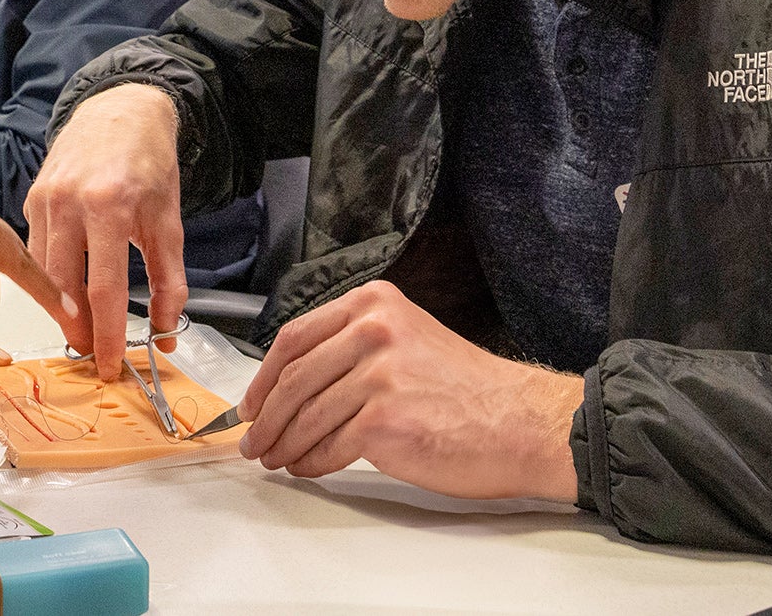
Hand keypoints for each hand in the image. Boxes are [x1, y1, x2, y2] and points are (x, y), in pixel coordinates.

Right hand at [22, 84, 181, 376]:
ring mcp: (45, 199)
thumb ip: (169, 278)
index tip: (109, 364)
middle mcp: (69, 203)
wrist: (119, 111)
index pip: (104, 289)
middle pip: (63, 286)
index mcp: (109, 208)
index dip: (106, 334)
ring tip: (79, 330)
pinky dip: (50, 277)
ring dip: (59, 307)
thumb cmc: (148, 164)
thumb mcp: (169, 221)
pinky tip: (65, 291)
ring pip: (43, 272)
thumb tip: (166, 329)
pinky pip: (35, 250)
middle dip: (75, 329)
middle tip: (90, 354)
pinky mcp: (31, 198)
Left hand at [239, 281, 581, 501]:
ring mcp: (378, 374)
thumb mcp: (408, 341)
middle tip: (253, 440)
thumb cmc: (469, 391)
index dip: (263, 377)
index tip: (251, 402)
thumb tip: (294, 384)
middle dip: (265, 416)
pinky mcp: (383, 420)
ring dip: (283, 443)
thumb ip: (355, 348)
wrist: (520, 423)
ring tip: (276, 458)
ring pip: (306, 414)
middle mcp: (374, 330)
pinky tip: (308, 467)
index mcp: (375, 304)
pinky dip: (311, 462)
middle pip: (294, 378)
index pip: (295, 338)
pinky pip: (328, 446)